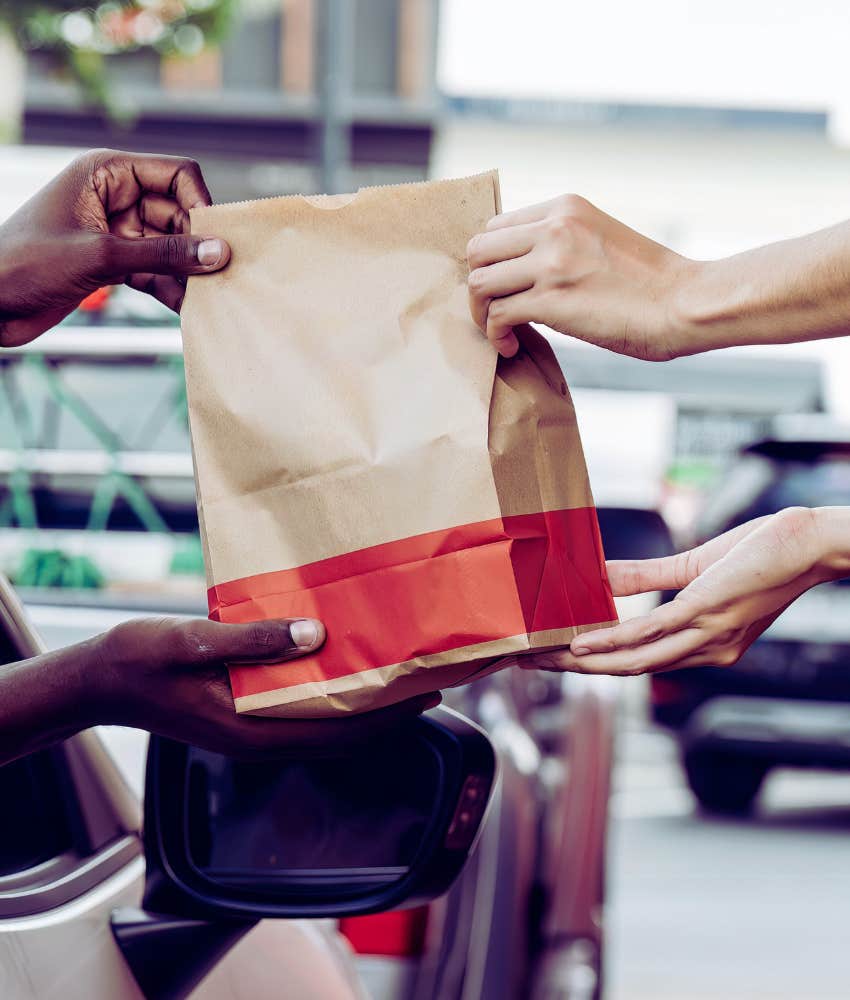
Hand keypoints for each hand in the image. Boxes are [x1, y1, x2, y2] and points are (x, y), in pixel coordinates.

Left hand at [0, 148, 230, 346]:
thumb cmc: (26, 264)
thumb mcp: (101, 256)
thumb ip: (163, 254)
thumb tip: (216, 252)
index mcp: (106, 174)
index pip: (175, 174)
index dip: (200, 202)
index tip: (215, 239)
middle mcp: (115, 198)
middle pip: (179, 213)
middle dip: (196, 244)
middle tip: (217, 276)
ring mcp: (116, 232)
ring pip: (170, 246)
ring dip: (187, 271)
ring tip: (206, 298)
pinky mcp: (114, 264)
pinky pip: (156, 271)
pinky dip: (171, 289)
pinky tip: (187, 309)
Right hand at [94, 616, 438, 757]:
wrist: (100, 680)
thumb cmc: (141, 659)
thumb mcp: (193, 641)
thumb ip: (251, 641)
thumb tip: (314, 635)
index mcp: (250, 729)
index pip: (336, 731)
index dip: (386, 717)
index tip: (426, 695)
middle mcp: (258, 737)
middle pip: (339, 734)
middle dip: (386, 714)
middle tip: (427, 682)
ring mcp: (251, 731)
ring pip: (322, 725)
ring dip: (362, 705)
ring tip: (397, 675)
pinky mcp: (243, 716)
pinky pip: (301, 712)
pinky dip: (331, 695)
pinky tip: (343, 668)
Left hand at [467, 194, 694, 359]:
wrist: (685, 303)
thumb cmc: (650, 284)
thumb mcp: (600, 238)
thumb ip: (562, 242)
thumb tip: (525, 268)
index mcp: (565, 207)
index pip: (497, 225)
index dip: (492, 260)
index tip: (502, 286)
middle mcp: (553, 227)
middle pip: (478, 250)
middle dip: (478, 285)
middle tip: (491, 310)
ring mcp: (550, 262)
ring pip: (479, 283)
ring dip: (480, 313)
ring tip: (501, 332)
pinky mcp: (551, 300)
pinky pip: (496, 316)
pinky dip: (495, 336)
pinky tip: (511, 346)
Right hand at [523, 506, 849, 675]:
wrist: (810, 545)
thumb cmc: (762, 554)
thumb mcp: (696, 568)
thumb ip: (645, 577)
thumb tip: (600, 576)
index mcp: (705, 646)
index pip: (640, 662)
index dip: (594, 665)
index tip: (554, 660)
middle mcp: (705, 652)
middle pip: (627, 670)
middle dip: (575, 671)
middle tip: (532, 665)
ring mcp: (704, 635)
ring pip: (632, 660)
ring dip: (582, 663)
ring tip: (543, 659)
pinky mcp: (702, 612)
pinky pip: (647, 632)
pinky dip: (609, 641)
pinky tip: (579, 643)